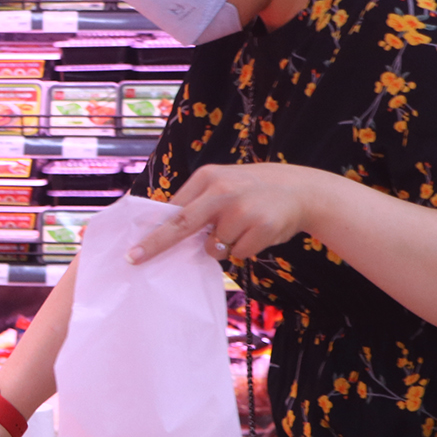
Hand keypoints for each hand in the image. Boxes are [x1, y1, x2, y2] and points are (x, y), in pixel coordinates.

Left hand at [128, 163, 331, 265]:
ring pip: (214, 247)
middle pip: (182, 225)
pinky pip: (239, 253)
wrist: (302, 190)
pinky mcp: (262, 227)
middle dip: (157, 245)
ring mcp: (243, 209)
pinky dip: (244, 249)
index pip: (173, 210)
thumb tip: (164, 230)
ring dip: (223, 245)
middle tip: (136, 259)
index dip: (153, 232)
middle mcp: (223, 191)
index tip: (134, 249)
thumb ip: (198, 203)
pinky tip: (257, 232)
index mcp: (208, 177)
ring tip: (242, 227)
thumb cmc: (253, 190)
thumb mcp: (223, 184)